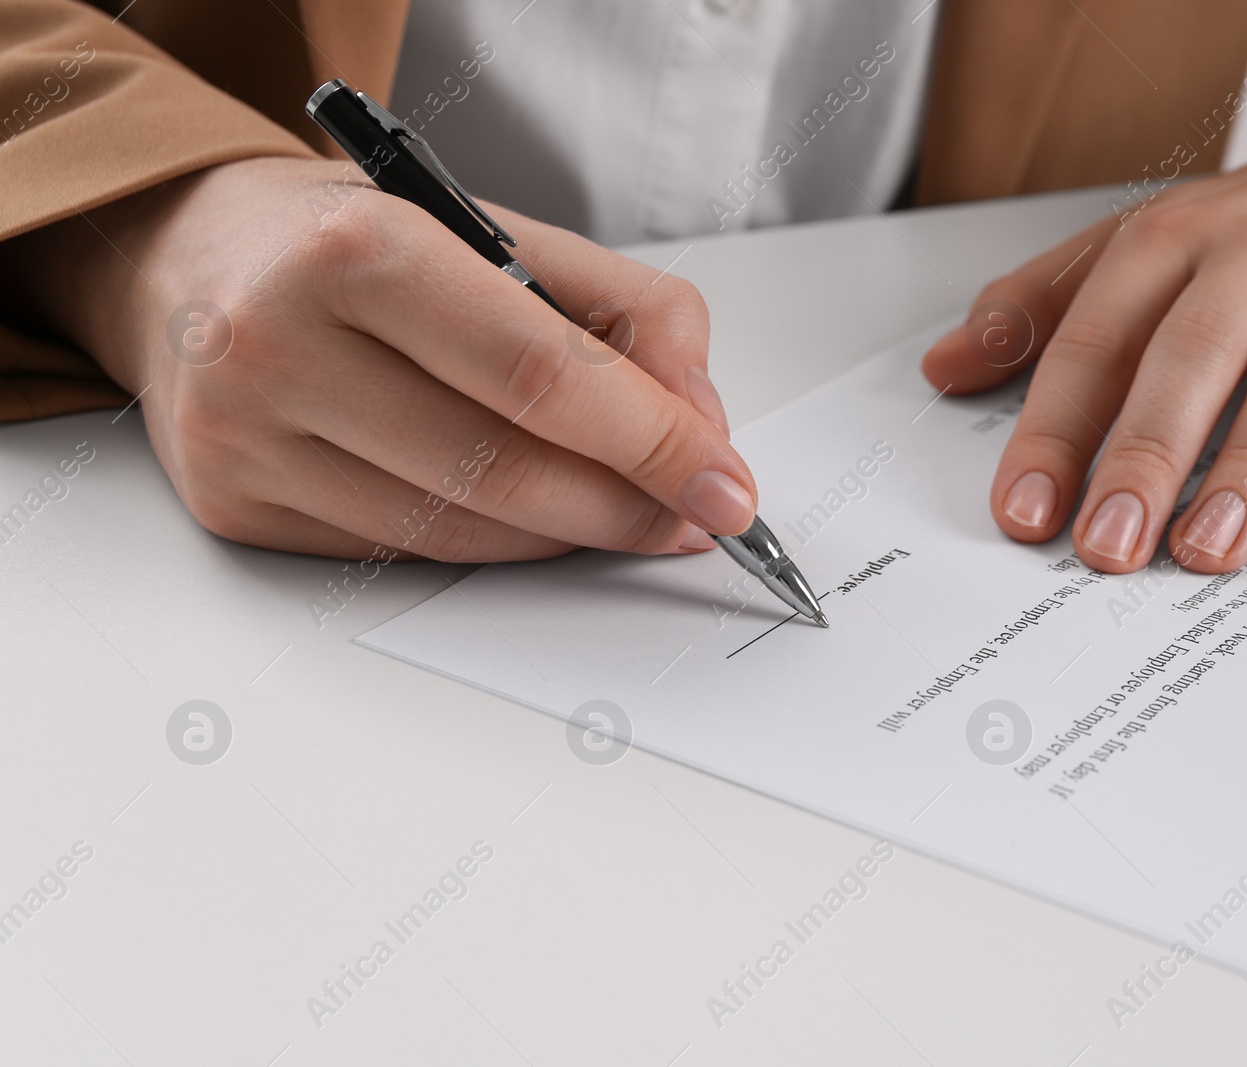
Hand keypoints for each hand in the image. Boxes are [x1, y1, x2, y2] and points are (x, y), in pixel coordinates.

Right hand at [9, 157, 750, 560]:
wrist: (190, 263)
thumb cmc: (359, 244)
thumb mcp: (500, 233)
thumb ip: (626, 314)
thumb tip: (700, 425)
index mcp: (358, 252)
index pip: (541, 375)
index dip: (653, 443)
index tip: (726, 486)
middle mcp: (281, 346)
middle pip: (502, 470)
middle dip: (626, 507)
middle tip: (692, 516)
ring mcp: (247, 439)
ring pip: (458, 531)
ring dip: (569, 537)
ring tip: (628, 516)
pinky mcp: (236, 508)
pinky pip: (405, 552)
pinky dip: (494, 546)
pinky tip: (535, 520)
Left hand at [922, 95, 1246, 573]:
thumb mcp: (1140, 246)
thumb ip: (1040, 309)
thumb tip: (945, 368)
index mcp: (1168, 237)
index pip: (1094, 339)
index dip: (1053, 431)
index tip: (1024, 513)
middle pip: (1191, 355)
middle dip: (1144, 457)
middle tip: (1108, 546)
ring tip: (1205, 552)